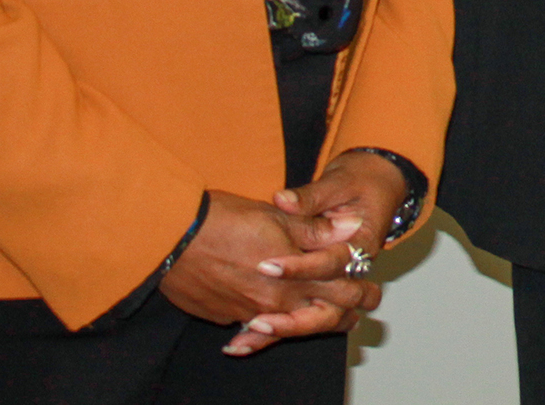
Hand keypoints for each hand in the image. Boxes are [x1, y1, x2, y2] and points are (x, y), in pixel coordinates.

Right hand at [158, 191, 380, 355]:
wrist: (172, 237)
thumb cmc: (225, 220)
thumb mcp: (279, 217)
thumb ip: (317, 228)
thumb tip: (352, 226)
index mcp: (296, 276)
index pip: (340, 289)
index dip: (360, 291)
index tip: (372, 292)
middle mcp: (276, 302)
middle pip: (320, 317)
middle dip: (343, 317)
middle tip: (358, 318)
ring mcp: (248, 313)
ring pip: (286, 326)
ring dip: (304, 324)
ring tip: (318, 324)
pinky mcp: (224, 316)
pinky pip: (252, 327)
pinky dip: (264, 327)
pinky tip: (264, 325)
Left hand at [220, 150, 409, 354]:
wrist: (376, 184)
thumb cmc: (359, 182)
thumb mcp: (338, 183)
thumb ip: (309, 197)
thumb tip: (283, 201)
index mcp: (362, 244)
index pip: (330, 264)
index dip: (299, 268)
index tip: (267, 266)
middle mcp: (353, 271)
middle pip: (331, 310)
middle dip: (294, 319)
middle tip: (258, 319)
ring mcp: (339, 283)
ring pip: (317, 321)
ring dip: (284, 331)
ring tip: (246, 338)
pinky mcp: (324, 287)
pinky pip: (304, 316)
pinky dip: (278, 329)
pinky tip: (245, 338)